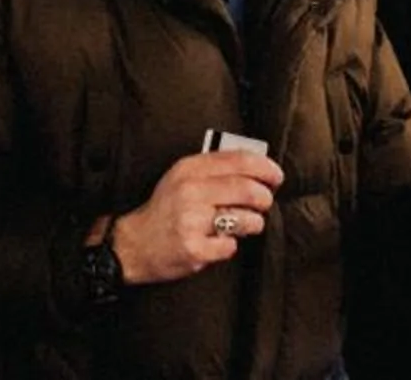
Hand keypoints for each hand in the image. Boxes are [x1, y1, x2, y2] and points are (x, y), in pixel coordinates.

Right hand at [110, 148, 284, 284]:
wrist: (133, 244)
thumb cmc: (165, 210)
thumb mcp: (181, 178)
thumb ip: (213, 170)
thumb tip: (258, 167)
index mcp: (189, 169)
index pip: (239, 160)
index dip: (266, 168)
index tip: (276, 176)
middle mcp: (190, 191)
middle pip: (248, 190)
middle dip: (265, 198)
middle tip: (264, 203)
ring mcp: (191, 221)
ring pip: (245, 220)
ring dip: (253, 224)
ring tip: (244, 225)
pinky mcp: (194, 249)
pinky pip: (231, 247)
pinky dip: (230, 246)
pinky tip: (217, 243)